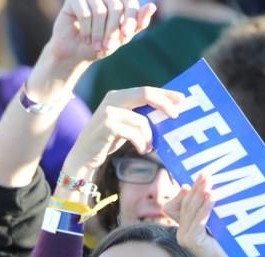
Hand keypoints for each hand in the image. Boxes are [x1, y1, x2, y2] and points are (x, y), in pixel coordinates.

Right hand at [46, 0, 156, 65]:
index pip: (129, 4)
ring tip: (95, 45)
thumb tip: (152, 6)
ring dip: (98, 33)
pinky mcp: (73, 0)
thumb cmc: (99, 44)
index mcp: (120, 0)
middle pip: (115, 7)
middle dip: (112, 30)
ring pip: (99, 11)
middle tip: (107, 47)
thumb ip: (137, 23)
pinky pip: (84, 13)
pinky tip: (84, 37)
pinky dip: (86, 29)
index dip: (129, 20)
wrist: (74, 53)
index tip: (125, 36)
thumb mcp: (122, 37)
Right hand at [60, 87, 183, 182]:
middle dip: (164, 104)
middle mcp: (112, 100)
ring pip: (141, 119)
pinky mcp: (107, 126)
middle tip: (176, 115)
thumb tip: (166, 114)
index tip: (181, 100)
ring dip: (150, 136)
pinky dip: (141, 142)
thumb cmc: (105, 142)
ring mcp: (108, 112)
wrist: (82, 157)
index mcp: (117, 96)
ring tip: (150, 147)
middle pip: (145, 94)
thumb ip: (138, 116)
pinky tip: (142, 150)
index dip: (165, 94)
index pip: (146, 91)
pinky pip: (134, 133)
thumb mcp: (123, 125)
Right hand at [168, 175, 240, 256]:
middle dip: (195, 187)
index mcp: (184, 229)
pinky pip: (197, 220)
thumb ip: (211, 213)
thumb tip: (211, 190)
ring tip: (209, 182)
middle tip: (205, 173)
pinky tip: (212, 197)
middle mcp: (181, 233)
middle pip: (183, 204)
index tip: (198, 180)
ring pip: (189, 210)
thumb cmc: (230, 249)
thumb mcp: (218, 226)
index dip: (183, 193)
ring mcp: (184, 238)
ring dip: (200, 194)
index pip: (174, 206)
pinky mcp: (192, 242)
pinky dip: (204, 207)